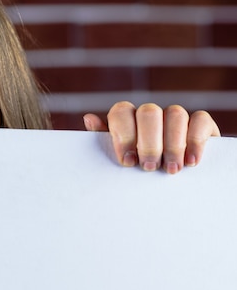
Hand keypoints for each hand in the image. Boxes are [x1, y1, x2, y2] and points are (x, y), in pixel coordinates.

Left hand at [83, 101, 220, 173]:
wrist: (172, 178)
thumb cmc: (136, 167)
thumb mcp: (119, 158)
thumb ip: (105, 141)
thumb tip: (89, 119)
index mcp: (127, 118)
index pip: (121, 111)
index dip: (124, 135)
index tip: (127, 162)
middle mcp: (150, 114)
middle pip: (149, 112)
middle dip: (149, 142)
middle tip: (149, 167)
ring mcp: (174, 116)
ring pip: (175, 114)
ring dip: (173, 144)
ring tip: (170, 169)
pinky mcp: (200, 123)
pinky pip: (199, 119)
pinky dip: (195, 140)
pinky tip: (191, 161)